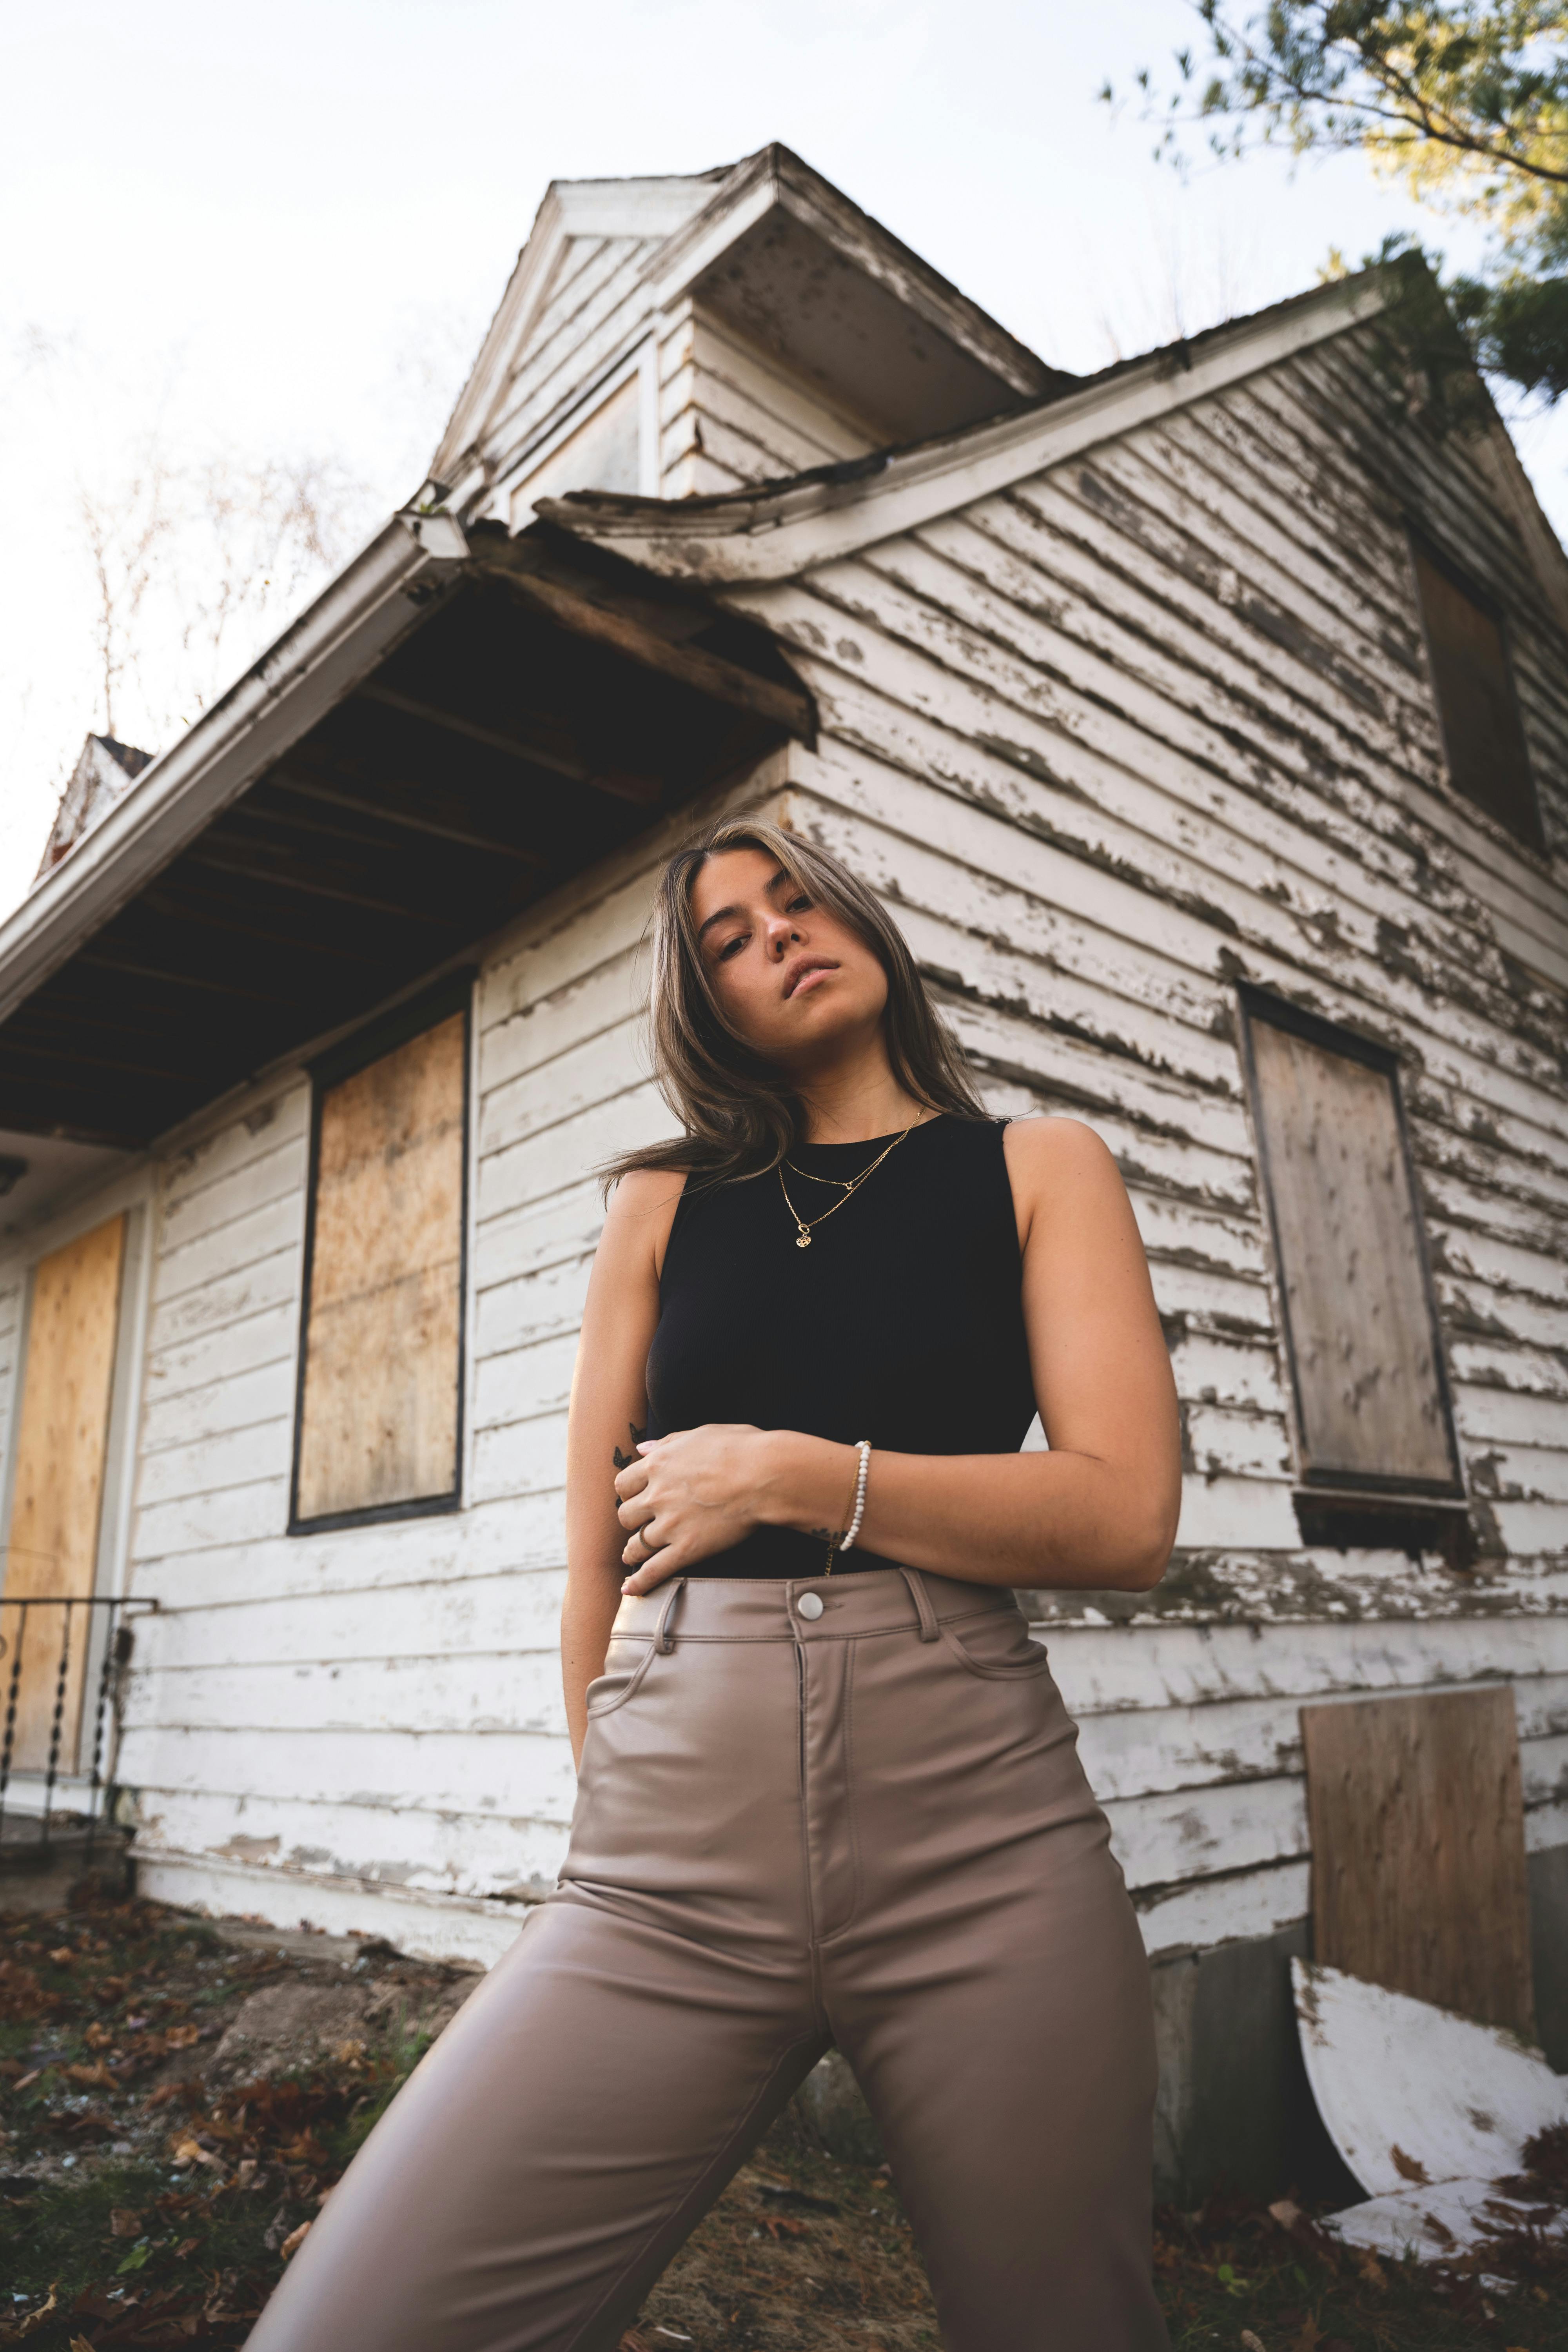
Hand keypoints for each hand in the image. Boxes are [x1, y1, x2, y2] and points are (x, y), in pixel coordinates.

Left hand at [614, 1424, 771, 1591]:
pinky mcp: (687, 1548)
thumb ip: (668, 1443)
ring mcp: (670, 1525)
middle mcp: (657, 1496)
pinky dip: (639, 1582)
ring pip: (636, 1544)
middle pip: (626, 1515)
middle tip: (642, 1523)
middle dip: (632, 1520)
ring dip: (633, 1550)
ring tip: (632, 1555)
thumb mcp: (700, 1434)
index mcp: (657, 1465)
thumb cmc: (740, 1449)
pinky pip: (655, 1570)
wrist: (764, 1475)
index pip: (624, 1483)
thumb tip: (642, 1449)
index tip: (637, 1497)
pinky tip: (630, 1590)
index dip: (629, 1492)